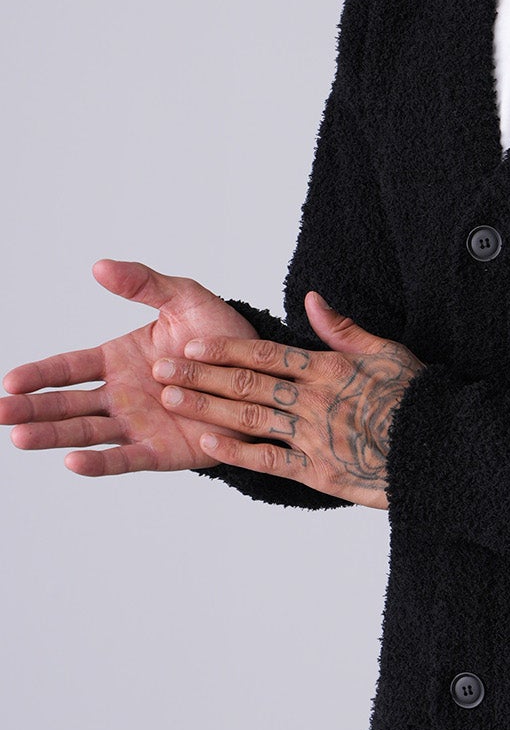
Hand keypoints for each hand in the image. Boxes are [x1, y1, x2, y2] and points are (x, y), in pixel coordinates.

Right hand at [1, 258, 262, 475]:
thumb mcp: (185, 299)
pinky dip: (99, 463)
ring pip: (86, 432)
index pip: (69, 367)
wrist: (264, 374)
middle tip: (1, 413)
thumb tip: (100, 266)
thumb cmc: (223, 336)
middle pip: (67, 404)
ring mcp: (138, 425)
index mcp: (118, 359)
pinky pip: (125, 458)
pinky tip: (71, 462)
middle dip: (32, 408)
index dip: (40, 374)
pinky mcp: (161, 452)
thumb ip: (144, 283)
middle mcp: (121, 395)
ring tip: (20, 437)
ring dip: (53, 435)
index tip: (10, 380)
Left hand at [150, 291, 423, 508]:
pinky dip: (235, 450)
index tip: (191, 342)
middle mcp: (313, 399)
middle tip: (161, 366)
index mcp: (328, 368)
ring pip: (249, 417)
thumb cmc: (417, 399)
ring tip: (171, 397)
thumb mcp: (386, 352)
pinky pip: (268, 459)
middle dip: (200, 373)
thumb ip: (343, 328)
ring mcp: (312, 436)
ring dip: (207, 406)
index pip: (265, 353)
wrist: (441, 449)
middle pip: (247, 382)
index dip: (224, 347)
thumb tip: (312, 298)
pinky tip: (207, 442)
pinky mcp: (317, 471)